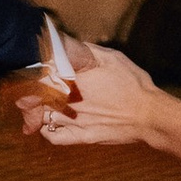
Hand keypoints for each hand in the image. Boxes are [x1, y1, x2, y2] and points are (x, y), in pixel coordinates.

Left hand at [12, 36, 159, 148]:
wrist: (149, 115)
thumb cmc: (134, 84)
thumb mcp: (113, 58)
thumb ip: (88, 51)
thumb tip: (67, 43)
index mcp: (74, 78)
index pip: (40, 74)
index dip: (33, 71)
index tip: (32, 68)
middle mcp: (69, 100)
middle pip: (37, 95)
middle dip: (31, 90)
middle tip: (31, 87)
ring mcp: (74, 120)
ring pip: (41, 115)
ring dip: (38, 109)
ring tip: (40, 104)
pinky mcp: (81, 137)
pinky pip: (53, 137)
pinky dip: (46, 130)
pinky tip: (48, 123)